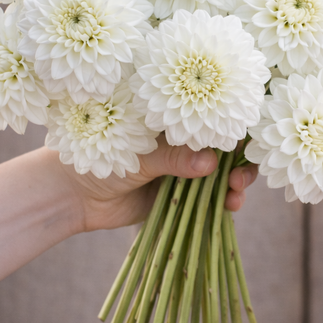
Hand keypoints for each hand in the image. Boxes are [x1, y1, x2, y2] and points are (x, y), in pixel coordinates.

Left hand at [58, 135, 257, 231]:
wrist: (75, 195)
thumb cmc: (99, 157)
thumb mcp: (137, 154)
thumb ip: (172, 158)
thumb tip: (210, 162)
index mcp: (173, 122)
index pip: (212, 116)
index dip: (234, 124)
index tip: (248, 136)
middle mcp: (185, 143)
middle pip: (225, 146)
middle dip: (240, 158)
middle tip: (241, 173)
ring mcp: (186, 171)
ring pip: (223, 174)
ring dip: (237, 181)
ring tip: (237, 190)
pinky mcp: (184, 197)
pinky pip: (211, 198)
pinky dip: (225, 201)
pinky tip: (231, 205)